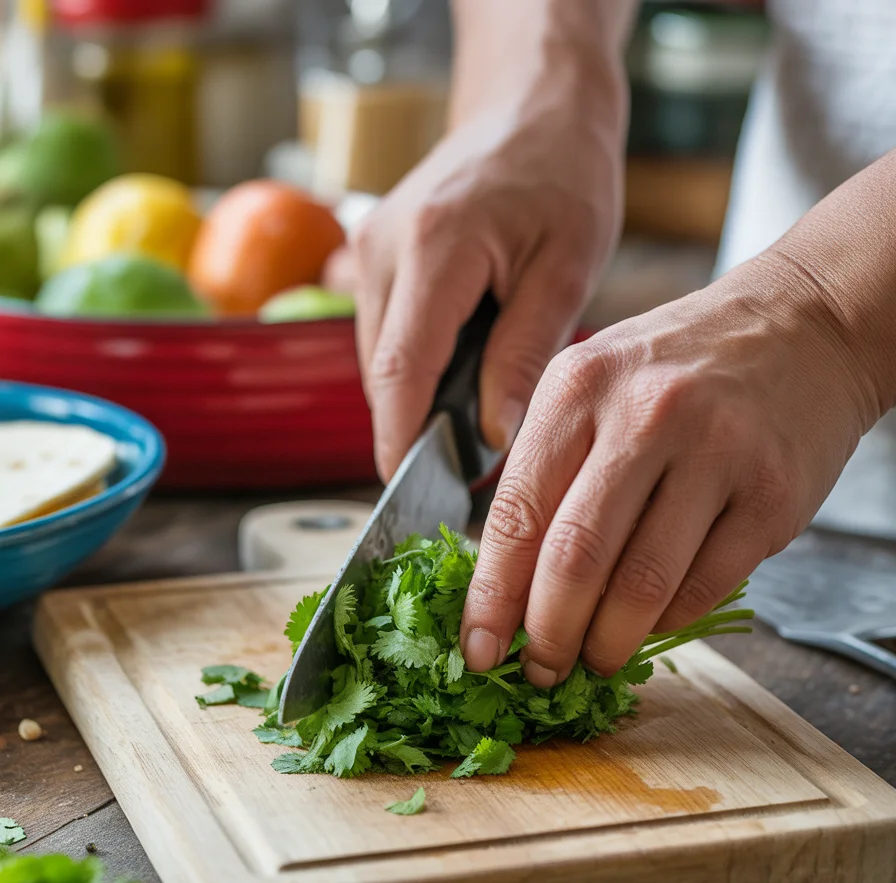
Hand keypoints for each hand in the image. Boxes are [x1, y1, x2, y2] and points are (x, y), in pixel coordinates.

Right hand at [350, 71, 625, 479]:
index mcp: (434, 247)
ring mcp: (370, 249)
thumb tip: (491, 436)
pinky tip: (460, 382)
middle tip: (465, 479)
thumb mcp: (565, 268)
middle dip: (413, 431)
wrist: (531, 103)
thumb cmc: (561, 173)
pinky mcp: (374, 255)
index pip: (399, 370)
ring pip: (380, 359)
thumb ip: (524, 354)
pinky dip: (416, 370)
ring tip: (471, 430)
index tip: (413, 496)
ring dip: (416, 401)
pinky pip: (386, 334)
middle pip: (382, 373)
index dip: (400, 441)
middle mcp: (384, 247)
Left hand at [460, 254, 882, 683]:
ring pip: (641, 587)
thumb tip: (503, 579)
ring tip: (594, 660)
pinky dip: (667, 623)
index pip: (517, 514)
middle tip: (540, 670)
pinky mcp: (771, 495)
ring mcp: (716, 455)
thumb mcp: (593, 382)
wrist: (800, 326)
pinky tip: (651, 624)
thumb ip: (546, 466)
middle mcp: (645, 416)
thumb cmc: (678, 366)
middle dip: (548, 635)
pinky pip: (704, 588)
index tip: (479, 650)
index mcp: (579, 388)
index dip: (492, 598)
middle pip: (574, 559)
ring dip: (608, 644)